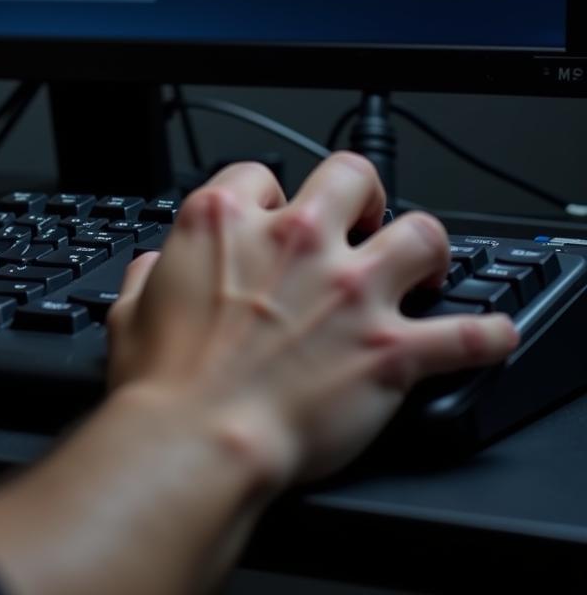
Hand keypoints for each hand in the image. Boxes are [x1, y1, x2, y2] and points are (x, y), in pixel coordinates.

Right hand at [107, 154, 518, 486]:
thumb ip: (148, 276)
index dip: (266, 197)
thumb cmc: (164, 384)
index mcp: (225, 222)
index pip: (258, 175)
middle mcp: (293, 241)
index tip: (271, 219)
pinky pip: (463, 334)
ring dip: (426, 249)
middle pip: (351, 176)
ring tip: (424, 267)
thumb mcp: (130, 312)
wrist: (200, 442)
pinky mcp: (388, 346)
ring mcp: (348, 289)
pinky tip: (488, 336)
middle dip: (362, 194)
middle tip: (363, 220)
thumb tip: (153, 267)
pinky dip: (483, 336)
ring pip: (421, 234)